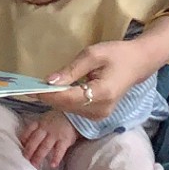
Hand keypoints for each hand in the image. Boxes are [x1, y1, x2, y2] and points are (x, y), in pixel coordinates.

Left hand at [20, 111, 78, 169]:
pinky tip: (53, 165)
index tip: (21, 147)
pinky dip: (56, 158)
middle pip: (34, 141)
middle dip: (29, 152)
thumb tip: (25, 140)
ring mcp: (55, 134)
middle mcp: (46, 128)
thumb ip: (37, 127)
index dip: (23, 139)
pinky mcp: (65, 140)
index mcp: (40, 123)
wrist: (75, 115)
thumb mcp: (46, 118)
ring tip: (35, 165)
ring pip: (44, 147)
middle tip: (25, 161)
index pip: (28, 131)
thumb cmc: (58, 118)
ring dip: (38, 157)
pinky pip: (59, 150)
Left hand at [40, 39, 155, 120]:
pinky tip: (58, 91)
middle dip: (49, 97)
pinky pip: (76, 109)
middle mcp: (101, 109)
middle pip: (67, 106)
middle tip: (30, 87)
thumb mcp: (92, 54)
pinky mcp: (98, 115)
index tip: (31, 89)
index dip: (49, 95)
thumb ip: (71, 70)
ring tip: (42, 88)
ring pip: (70, 110)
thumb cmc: (116, 54)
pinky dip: (65, 101)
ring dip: (55, 99)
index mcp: (102, 93)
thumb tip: (49, 81)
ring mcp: (100, 115)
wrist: (138, 63)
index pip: (69, 98)